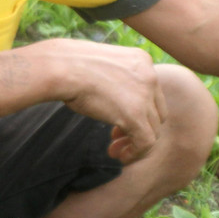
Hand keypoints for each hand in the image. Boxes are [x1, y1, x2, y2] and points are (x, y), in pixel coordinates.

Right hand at [30, 40, 166, 163]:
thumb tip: (112, 97)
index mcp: (142, 60)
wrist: (62, 67)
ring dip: (136, 142)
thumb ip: (115, 79)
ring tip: (118, 151)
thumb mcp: (102, 66)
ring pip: (153, 128)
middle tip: (117, 137)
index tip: (118, 121)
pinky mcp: (136, 115)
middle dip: (140, 127)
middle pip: (156, 111)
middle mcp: (150, 75)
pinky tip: (121, 156)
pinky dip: (136, 152)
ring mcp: (145, 95)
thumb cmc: (70, 66)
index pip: (151, 93)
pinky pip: (146, 142)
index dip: (138, 110)